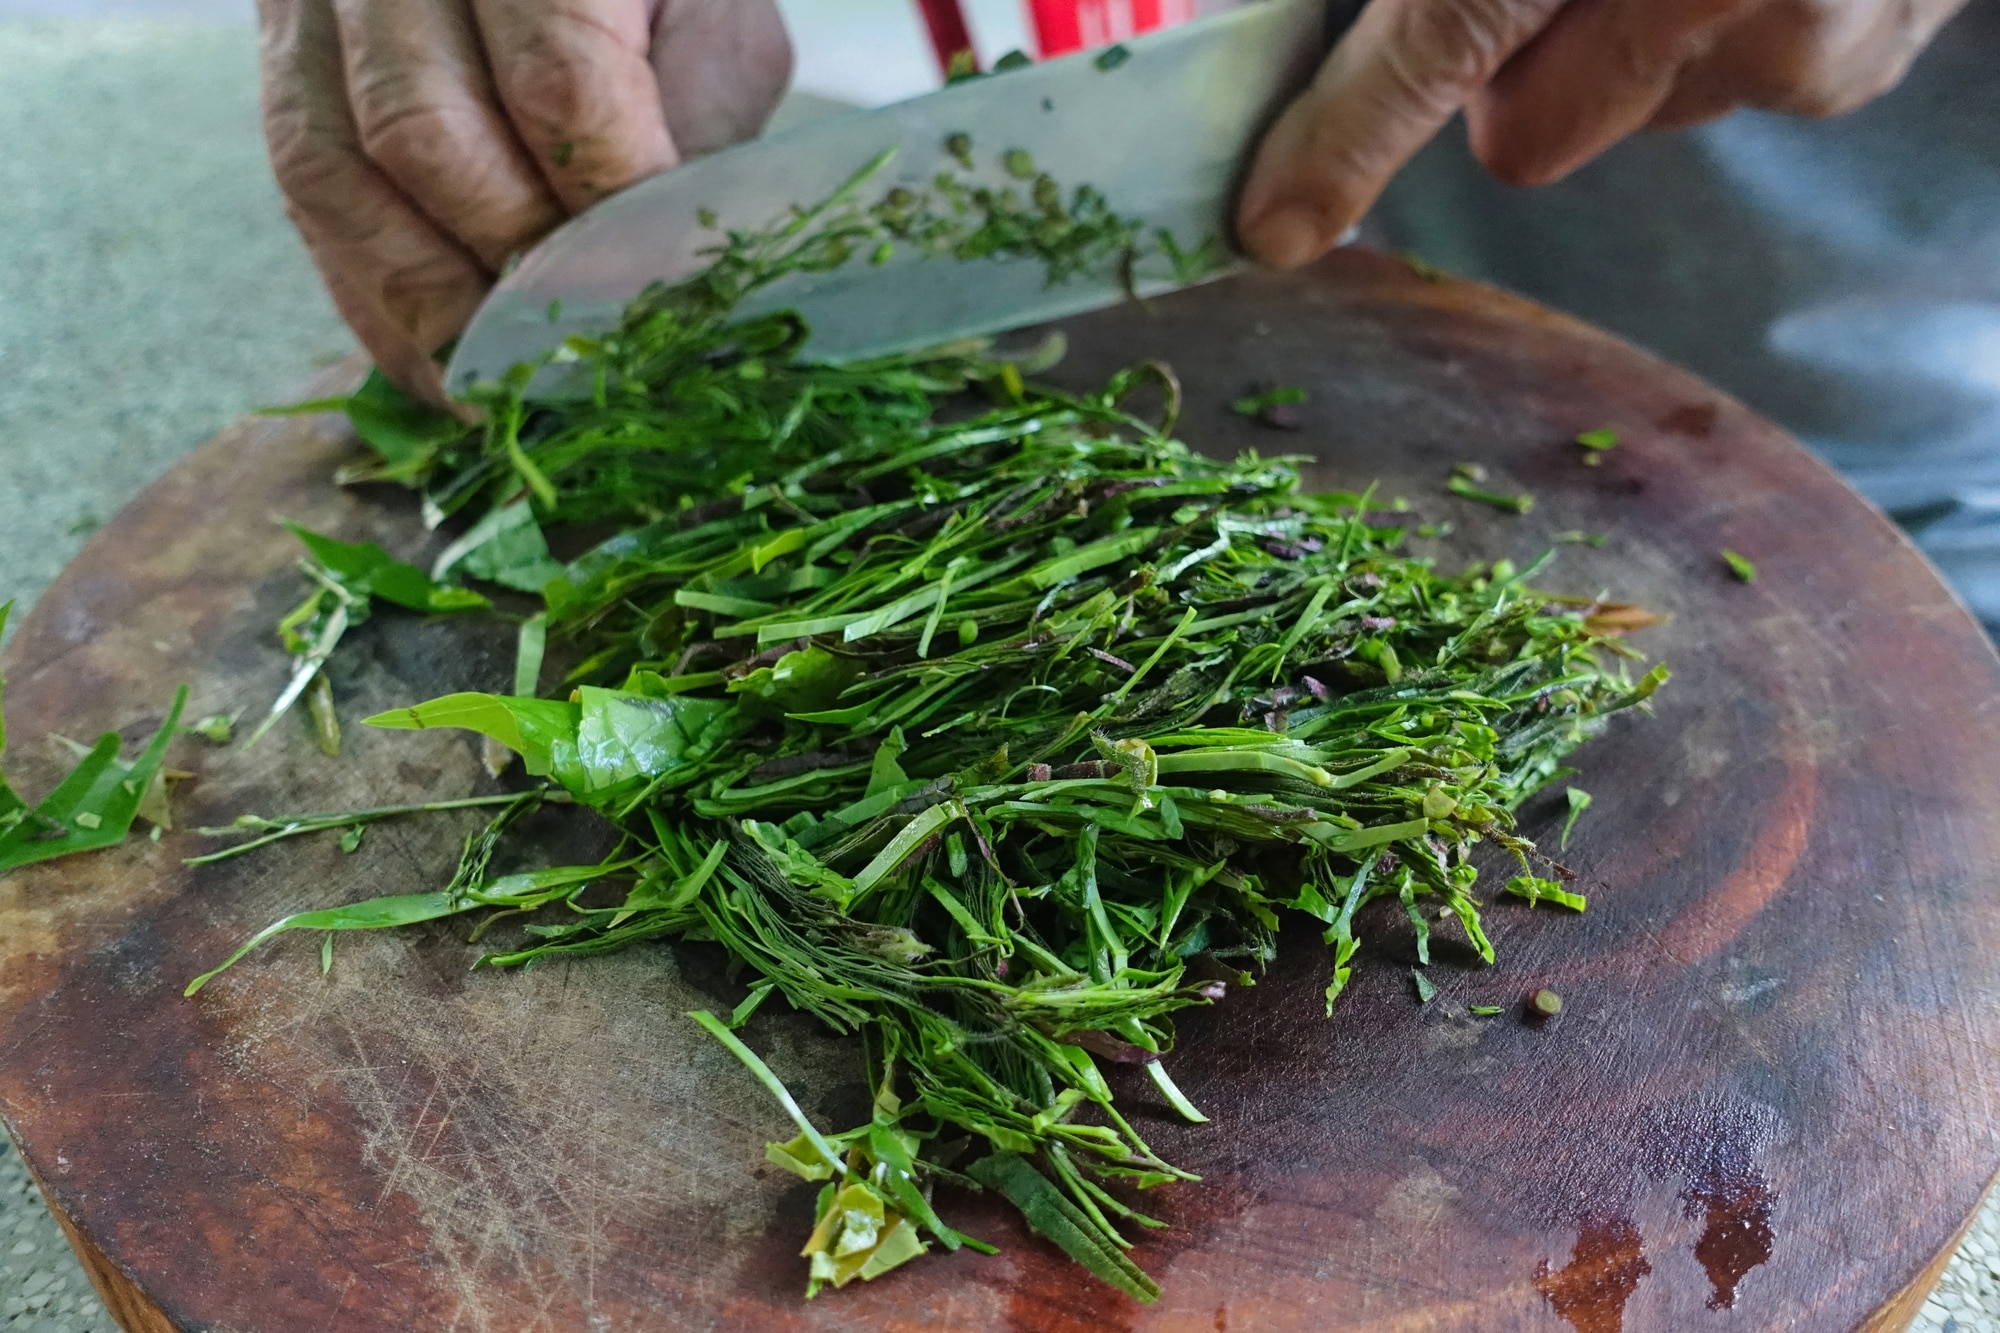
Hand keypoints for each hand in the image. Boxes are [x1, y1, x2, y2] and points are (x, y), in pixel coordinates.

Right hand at [258, 0, 791, 400]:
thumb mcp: (709, 19)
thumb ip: (702, 121)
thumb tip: (666, 266)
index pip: (557, 87)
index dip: (602, 219)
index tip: (648, 305)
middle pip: (426, 138)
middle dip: (510, 272)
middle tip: (578, 356)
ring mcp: (316, 7)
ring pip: (336, 176)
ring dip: (426, 307)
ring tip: (504, 386)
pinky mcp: (282, 68)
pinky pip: (302, 201)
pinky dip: (374, 303)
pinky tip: (444, 367)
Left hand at [1238, 0, 1969, 267]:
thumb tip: (1393, 28)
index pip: (1446, 32)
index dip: (1345, 138)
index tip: (1273, 223)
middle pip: (1523, 134)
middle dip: (1505, 75)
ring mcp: (1800, 39)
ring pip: (1624, 113)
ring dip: (1618, 44)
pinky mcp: (1854, 69)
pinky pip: (1720, 94)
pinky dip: (1710, 37)